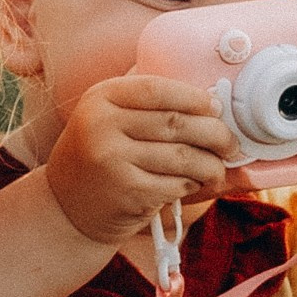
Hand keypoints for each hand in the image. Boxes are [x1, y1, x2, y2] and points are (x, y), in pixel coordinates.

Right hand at [45, 74, 232, 249]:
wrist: (67, 207)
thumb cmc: (100, 157)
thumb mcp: (108, 119)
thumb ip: (146, 106)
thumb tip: (211, 102)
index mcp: (101, 98)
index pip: (157, 89)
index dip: (193, 97)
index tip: (214, 107)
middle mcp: (102, 125)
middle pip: (177, 123)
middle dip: (215, 133)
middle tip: (230, 143)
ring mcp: (112, 159)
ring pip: (183, 157)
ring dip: (211, 164)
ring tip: (218, 168)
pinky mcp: (127, 191)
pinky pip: (177, 183)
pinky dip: (193, 185)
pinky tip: (194, 185)